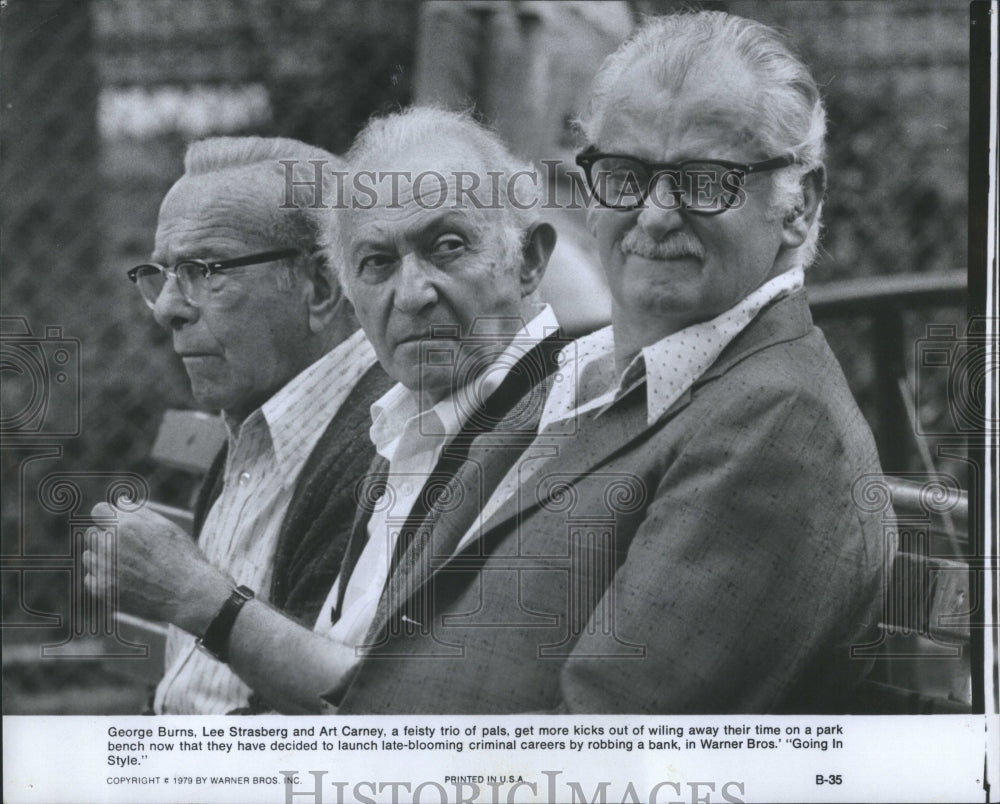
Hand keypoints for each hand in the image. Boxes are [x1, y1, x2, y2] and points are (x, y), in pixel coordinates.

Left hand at [83, 502, 232, 633]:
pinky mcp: (102, 590)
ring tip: (129, 566)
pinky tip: (124, 580)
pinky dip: (103, 578)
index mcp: (126, 526)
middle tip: (129, 548)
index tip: (119, 525)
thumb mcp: (166, 527)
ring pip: (89, 556)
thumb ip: (139, 512)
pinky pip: (90, 578)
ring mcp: (104, 569)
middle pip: (91, 533)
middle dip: (106, 537)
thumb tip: (119, 501)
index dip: (109, 517)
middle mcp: (110, 545)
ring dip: (102, 558)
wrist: (188, 594)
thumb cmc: (181, 557)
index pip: (98, 511)